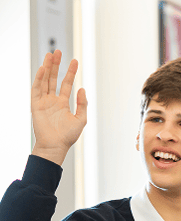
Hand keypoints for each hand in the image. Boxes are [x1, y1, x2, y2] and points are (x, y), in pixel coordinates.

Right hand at [31, 50, 86, 164]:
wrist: (55, 146)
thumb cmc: (68, 136)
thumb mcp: (81, 119)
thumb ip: (83, 104)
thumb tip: (82, 89)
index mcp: (63, 104)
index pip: (66, 84)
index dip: (70, 72)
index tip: (75, 61)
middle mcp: (53, 101)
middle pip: (54, 79)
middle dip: (56, 65)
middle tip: (59, 52)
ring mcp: (44, 102)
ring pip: (45, 81)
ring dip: (47, 68)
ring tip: (51, 55)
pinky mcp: (35, 105)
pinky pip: (36, 89)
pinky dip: (39, 79)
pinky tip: (43, 69)